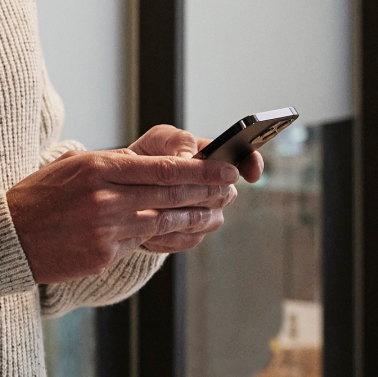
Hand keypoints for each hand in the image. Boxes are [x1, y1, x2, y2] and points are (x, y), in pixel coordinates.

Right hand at [5, 132, 240, 282]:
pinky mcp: (103, 255)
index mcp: (98, 168)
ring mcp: (105, 229)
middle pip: (171, 195)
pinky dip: (159, 236)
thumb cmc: (41, 195)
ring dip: (194, 217)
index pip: (163, 168)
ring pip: (164, 222)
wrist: (9, 235)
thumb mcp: (75, 166)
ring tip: (213, 213)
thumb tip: (161, 167)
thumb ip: (117, 165)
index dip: (201, 171)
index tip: (226, 169)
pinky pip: (141, 243)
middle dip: (207, 192)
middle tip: (231, 189)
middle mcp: (105, 198)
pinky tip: (174, 231)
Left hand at [125, 124, 260, 252]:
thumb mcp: (158, 140)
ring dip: (181, 211)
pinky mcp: (191, 235)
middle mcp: (216, 188)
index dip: (252, 164)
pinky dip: (169, 230)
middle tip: (172, 186)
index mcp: (214, 159)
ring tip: (152, 204)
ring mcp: (207, 213)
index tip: (250, 172)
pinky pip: (189, 237)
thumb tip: (190, 157)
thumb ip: (177, 141)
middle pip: (225, 194)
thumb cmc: (145, 157)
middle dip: (199, 190)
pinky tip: (149, 222)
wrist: (125, 190)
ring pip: (208, 219)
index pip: (246, 160)